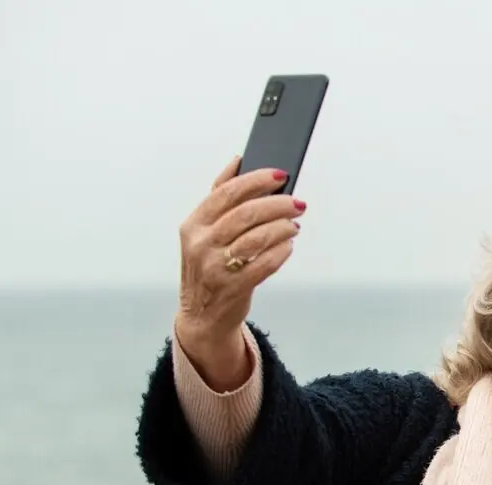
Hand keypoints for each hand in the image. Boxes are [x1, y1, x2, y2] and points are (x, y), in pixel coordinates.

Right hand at [175, 157, 303, 385]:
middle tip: (297, 203)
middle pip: (245, 214)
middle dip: (276, 204)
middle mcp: (201, 244)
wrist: (201, 316)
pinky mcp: (233, 288)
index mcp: (193, 224)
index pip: (226, 192)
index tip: (281, 175)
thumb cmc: (207, 267)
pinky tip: (288, 245)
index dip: (256, 180)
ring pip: (256, 238)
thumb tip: (237, 160)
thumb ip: (219, 196)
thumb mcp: (203, 231)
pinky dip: (281, 252)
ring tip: (294, 225)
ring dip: (281, 228)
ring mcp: (216, 267)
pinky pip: (264, 264)